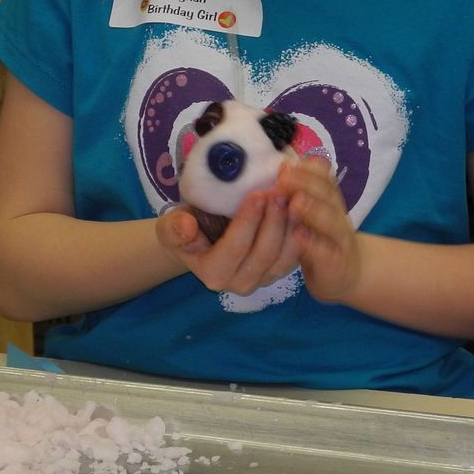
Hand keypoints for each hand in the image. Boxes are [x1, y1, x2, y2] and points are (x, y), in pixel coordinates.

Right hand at [155, 185, 297, 295]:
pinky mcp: (279, 272)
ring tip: (294, 196)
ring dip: (292, 225)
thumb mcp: (170, 228)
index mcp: (213, 274)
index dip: (249, 221)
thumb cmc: (185, 232)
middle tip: (281, 191)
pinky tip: (302, 208)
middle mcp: (240, 283)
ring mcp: (263, 280)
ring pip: (285, 256)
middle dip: (275, 220)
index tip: (258, 194)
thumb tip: (186, 226)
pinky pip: (296, 255)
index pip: (235, 248)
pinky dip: (301, 232)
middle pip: (265, 253)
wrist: (199, 242)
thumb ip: (174, 228)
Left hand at [278, 156, 361, 302]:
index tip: (286, 162)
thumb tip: (282, 162)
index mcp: (329, 200)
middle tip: (284, 177)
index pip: (324, 177)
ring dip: (313, 210)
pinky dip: (313, 243)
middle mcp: (338, 215)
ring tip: (294, 202)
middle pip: (328, 194)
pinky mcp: (335, 263)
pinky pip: (326, 252)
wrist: (344, 274)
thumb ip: (299, 191)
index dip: (307, 169)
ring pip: (331, 221)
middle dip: (306, 184)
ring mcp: (339, 239)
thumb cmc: (318, 239)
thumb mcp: (310, 213)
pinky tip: (298, 236)